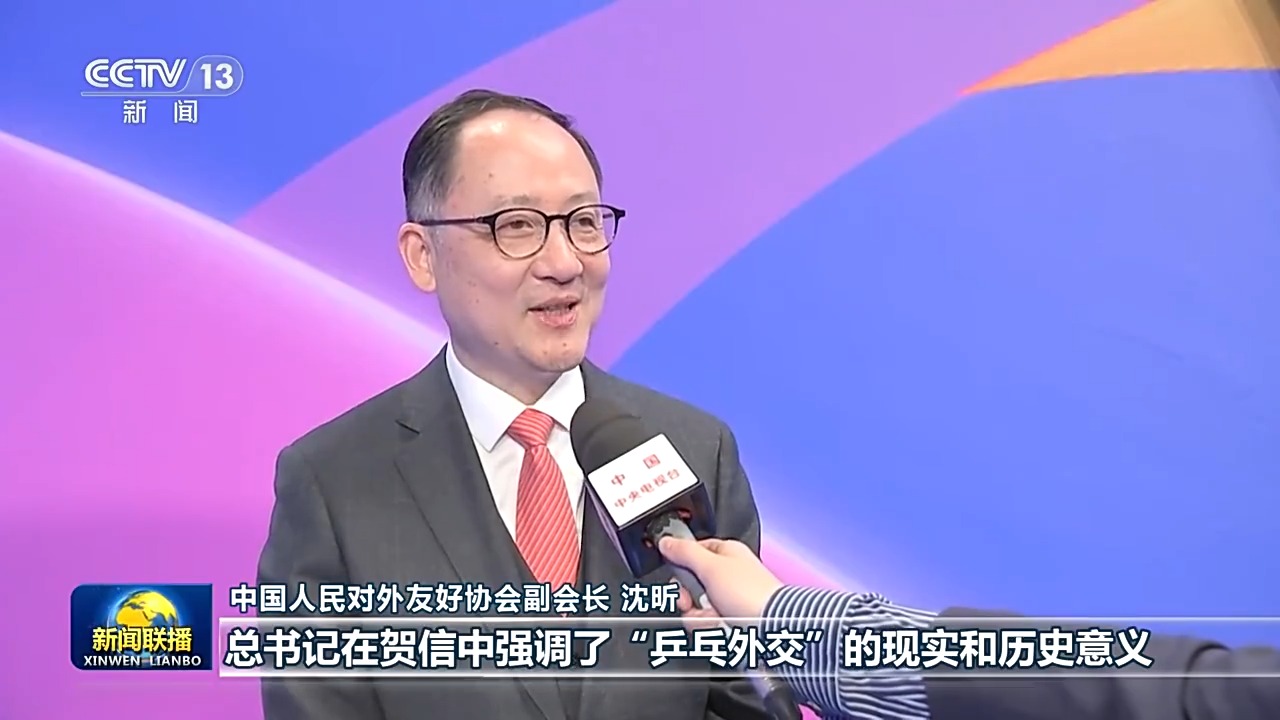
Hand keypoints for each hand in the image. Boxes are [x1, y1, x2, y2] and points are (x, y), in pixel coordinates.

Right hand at [658, 537, 783, 618]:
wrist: (772, 627)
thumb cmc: (752, 593)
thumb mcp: (711, 566)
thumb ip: (685, 552)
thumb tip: (666, 542)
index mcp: (725, 554)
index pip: (691, 555)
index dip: (681, 568)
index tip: (678, 577)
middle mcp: (727, 576)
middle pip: (689, 587)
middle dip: (688, 600)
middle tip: (693, 602)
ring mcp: (728, 601)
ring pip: (695, 610)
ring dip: (700, 617)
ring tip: (716, 618)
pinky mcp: (730, 622)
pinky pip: (706, 626)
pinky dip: (710, 629)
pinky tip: (721, 629)